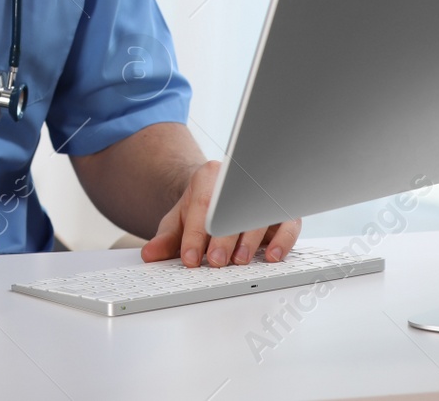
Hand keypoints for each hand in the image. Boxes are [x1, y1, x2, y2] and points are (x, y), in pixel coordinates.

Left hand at [140, 160, 300, 267]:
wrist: (218, 192)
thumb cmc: (201, 206)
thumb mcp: (179, 219)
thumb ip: (165, 239)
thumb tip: (150, 254)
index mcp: (208, 177)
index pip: (203, 204)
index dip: (196, 234)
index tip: (190, 257)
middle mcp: (237, 181)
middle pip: (233, 208)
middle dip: (223, 238)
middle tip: (215, 261)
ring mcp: (261, 195)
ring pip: (260, 215)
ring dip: (250, 241)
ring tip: (239, 261)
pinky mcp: (281, 210)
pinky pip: (288, 223)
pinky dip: (282, 241)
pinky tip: (271, 256)